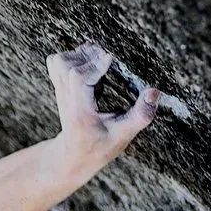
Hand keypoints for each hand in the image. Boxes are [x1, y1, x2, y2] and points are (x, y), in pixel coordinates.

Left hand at [45, 42, 157, 179]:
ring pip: (60, 62)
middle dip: (89, 57)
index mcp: (80, 112)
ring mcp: (59, 92)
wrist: (75, 155)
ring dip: (79, 55)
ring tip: (99, 57)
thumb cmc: (101, 147)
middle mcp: (66, 99)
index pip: (79, 79)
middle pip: (67, 66)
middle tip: (109, 57)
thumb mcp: (124, 135)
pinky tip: (87, 62)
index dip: (95, 65)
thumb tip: (154, 92)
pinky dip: (70, 56)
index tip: (111, 57)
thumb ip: (141, 115)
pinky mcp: (59, 87)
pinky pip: (56, 63)